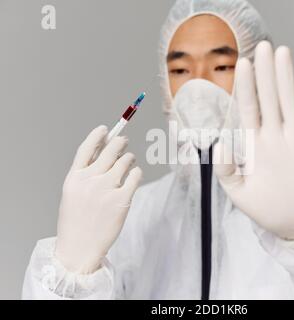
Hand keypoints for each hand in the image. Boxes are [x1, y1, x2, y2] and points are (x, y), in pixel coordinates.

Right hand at [55, 125, 141, 272]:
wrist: (79, 248)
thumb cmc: (75, 221)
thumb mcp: (72, 193)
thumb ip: (85, 174)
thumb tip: (103, 153)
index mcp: (75, 177)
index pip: (87, 148)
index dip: (97, 135)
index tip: (106, 129)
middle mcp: (90, 180)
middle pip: (111, 149)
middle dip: (120, 142)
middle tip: (124, 142)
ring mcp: (107, 189)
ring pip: (126, 160)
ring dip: (129, 158)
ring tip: (129, 161)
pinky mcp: (122, 199)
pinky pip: (135, 176)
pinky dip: (137, 172)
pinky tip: (134, 175)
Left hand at [214, 41, 293, 239]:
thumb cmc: (267, 210)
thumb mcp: (239, 193)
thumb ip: (226, 170)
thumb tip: (219, 143)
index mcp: (255, 144)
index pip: (248, 109)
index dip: (244, 87)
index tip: (240, 64)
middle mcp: (274, 136)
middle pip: (268, 98)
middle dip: (264, 74)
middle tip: (262, 46)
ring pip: (289, 102)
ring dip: (286, 78)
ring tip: (282, 53)